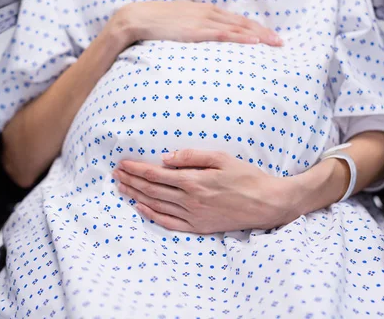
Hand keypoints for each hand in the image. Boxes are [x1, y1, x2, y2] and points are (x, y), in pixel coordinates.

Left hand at [112, 150, 302, 233]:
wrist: (267, 203)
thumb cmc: (247, 177)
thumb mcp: (222, 158)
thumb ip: (192, 156)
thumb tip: (166, 158)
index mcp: (194, 180)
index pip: (156, 174)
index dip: (136, 169)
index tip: (122, 164)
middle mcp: (190, 200)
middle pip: (152, 190)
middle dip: (131, 181)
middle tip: (116, 175)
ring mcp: (193, 216)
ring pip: (157, 205)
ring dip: (136, 196)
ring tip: (122, 189)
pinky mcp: (199, 227)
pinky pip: (169, 223)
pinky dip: (152, 216)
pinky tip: (141, 208)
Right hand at [117, 1, 282, 46]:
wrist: (138, 18)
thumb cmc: (158, 23)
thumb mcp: (181, 23)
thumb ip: (196, 28)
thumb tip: (205, 40)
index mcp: (206, 11)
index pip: (237, 20)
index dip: (256, 28)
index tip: (270, 37)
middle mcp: (209, 13)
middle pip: (242, 22)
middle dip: (264, 32)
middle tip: (280, 43)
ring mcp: (203, 21)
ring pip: (237, 27)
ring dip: (258, 35)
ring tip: (274, 43)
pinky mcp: (195, 31)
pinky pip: (223, 34)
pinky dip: (240, 37)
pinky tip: (253, 41)